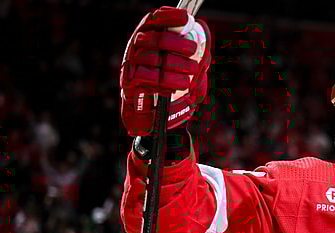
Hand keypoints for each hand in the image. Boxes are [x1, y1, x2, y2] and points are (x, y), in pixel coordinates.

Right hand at [120, 7, 211, 136]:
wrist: (149, 115)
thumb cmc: (167, 87)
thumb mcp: (181, 68)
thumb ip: (190, 55)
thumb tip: (205, 41)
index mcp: (146, 40)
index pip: (153, 21)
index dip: (168, 16)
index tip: (186, 17)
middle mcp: (135, 50)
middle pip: (155, 39)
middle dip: (177, 43)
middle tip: (193, 49)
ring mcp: (130, 66)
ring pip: (153, 58)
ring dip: (176, 65)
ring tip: (191, 73)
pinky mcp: (130, 84)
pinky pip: (149, 79)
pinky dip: (168, 83)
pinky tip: (178, 87)